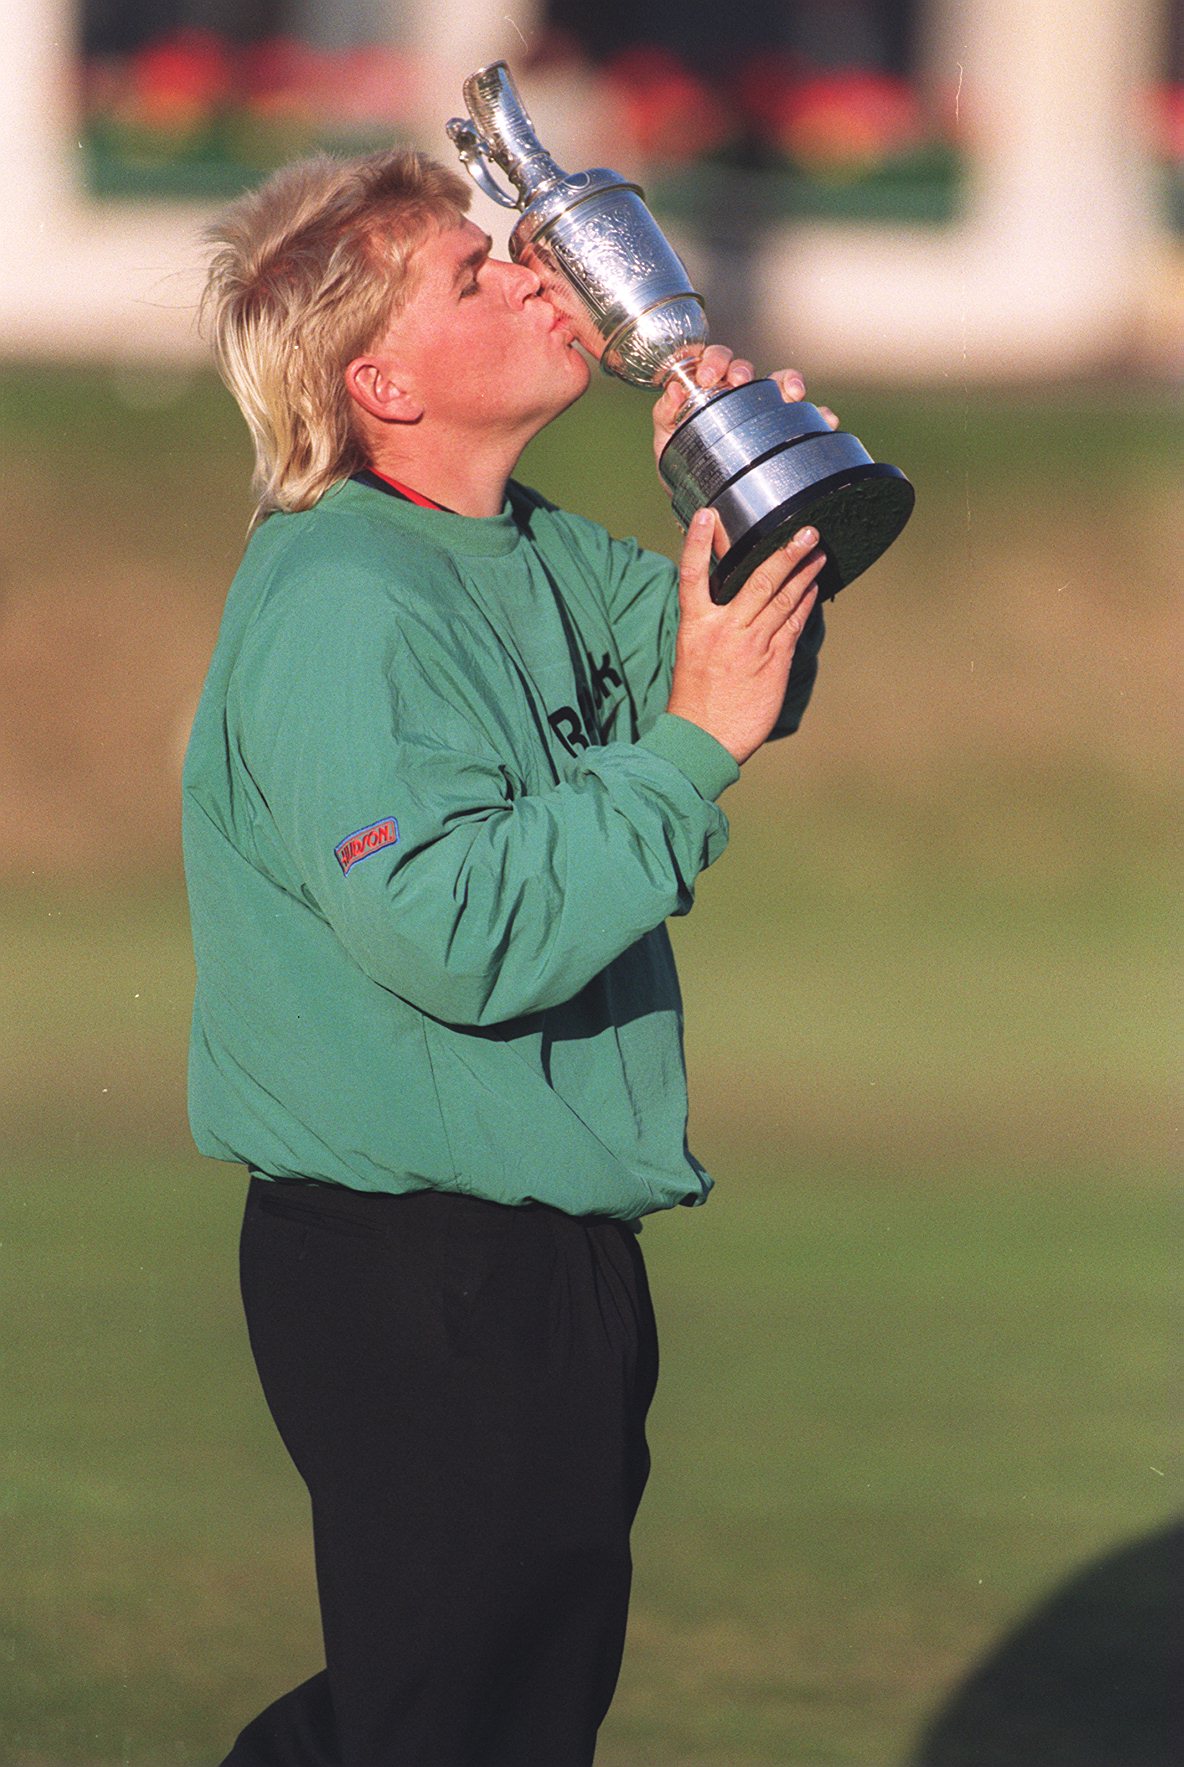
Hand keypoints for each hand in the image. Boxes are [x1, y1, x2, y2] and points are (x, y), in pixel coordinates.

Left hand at [653, 350, 839, 481]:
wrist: (706, 506)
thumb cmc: (685, 467)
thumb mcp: (667, 441)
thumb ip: (666, 414)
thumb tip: (674, 389)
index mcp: (709, 391)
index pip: (714, 361)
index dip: (713, 360)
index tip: (708, 376)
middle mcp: (737, 395)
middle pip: (744, 368)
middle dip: (743, 369)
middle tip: (738, 381)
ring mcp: (763, 411)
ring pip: (780, 383)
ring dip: (788, 381)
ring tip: (792, 394)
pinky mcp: (785, 432)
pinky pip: (808, 417)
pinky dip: (820, 416)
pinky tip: (826, 421)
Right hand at [666, 511, 825, 764]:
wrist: (703, 741)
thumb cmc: (695, 700)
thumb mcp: (693, 654)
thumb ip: (713, 625)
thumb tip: (736, 600)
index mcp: (695, 626)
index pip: (693, 575)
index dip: (699, 543)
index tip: (707, 515)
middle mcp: (724, 631)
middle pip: (759, 580)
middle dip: (786, 552)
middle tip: (807, 531)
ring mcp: (751, 646)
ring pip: (784, 599)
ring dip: (804, 573)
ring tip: (819, 553)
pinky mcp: (773, 663)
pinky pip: (794, 625)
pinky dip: (806, 604)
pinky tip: (814, 590)